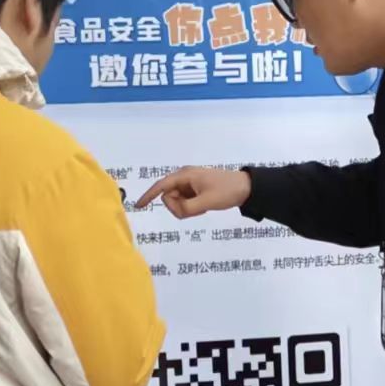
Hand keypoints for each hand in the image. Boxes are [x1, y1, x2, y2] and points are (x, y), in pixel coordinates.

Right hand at [136, 167, 251, 218]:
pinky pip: (184, 203)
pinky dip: (190, 208)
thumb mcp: (207, 202)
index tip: (138, 206)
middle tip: (197, 208)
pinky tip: (204, 206)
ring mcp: (189, 184)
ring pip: (176, 201)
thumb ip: (187, 208)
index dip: (148, 196)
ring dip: (185, 208)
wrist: (246, 188)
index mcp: (185, 175)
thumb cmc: (227, 191)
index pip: (161, 186)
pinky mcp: (194, 190)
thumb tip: (175, 210)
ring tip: (203, 206)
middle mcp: (184, 178)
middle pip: (168, 197)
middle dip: (178, 207)